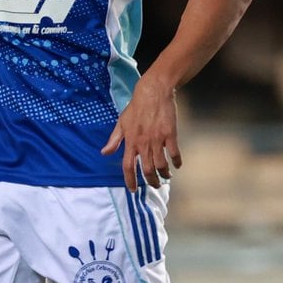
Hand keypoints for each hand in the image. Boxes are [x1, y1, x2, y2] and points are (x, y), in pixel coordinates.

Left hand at [101, 76, 181, 191]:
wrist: (153, 92)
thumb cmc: (136, 107)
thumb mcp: (121, 123)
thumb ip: (114, 140)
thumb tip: (105, 153)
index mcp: (130, 142)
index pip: (128, 167)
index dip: (130, 180)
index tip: (134, 190)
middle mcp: (143, 143)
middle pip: (147, 170)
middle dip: (152, 182)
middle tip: (156, 185)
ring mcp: (157, 139)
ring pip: (161, 165)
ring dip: (164, 174)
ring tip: (167, 176)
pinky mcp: (170, 134)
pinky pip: (174, 153)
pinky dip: (177, 161)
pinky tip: (177, 164)